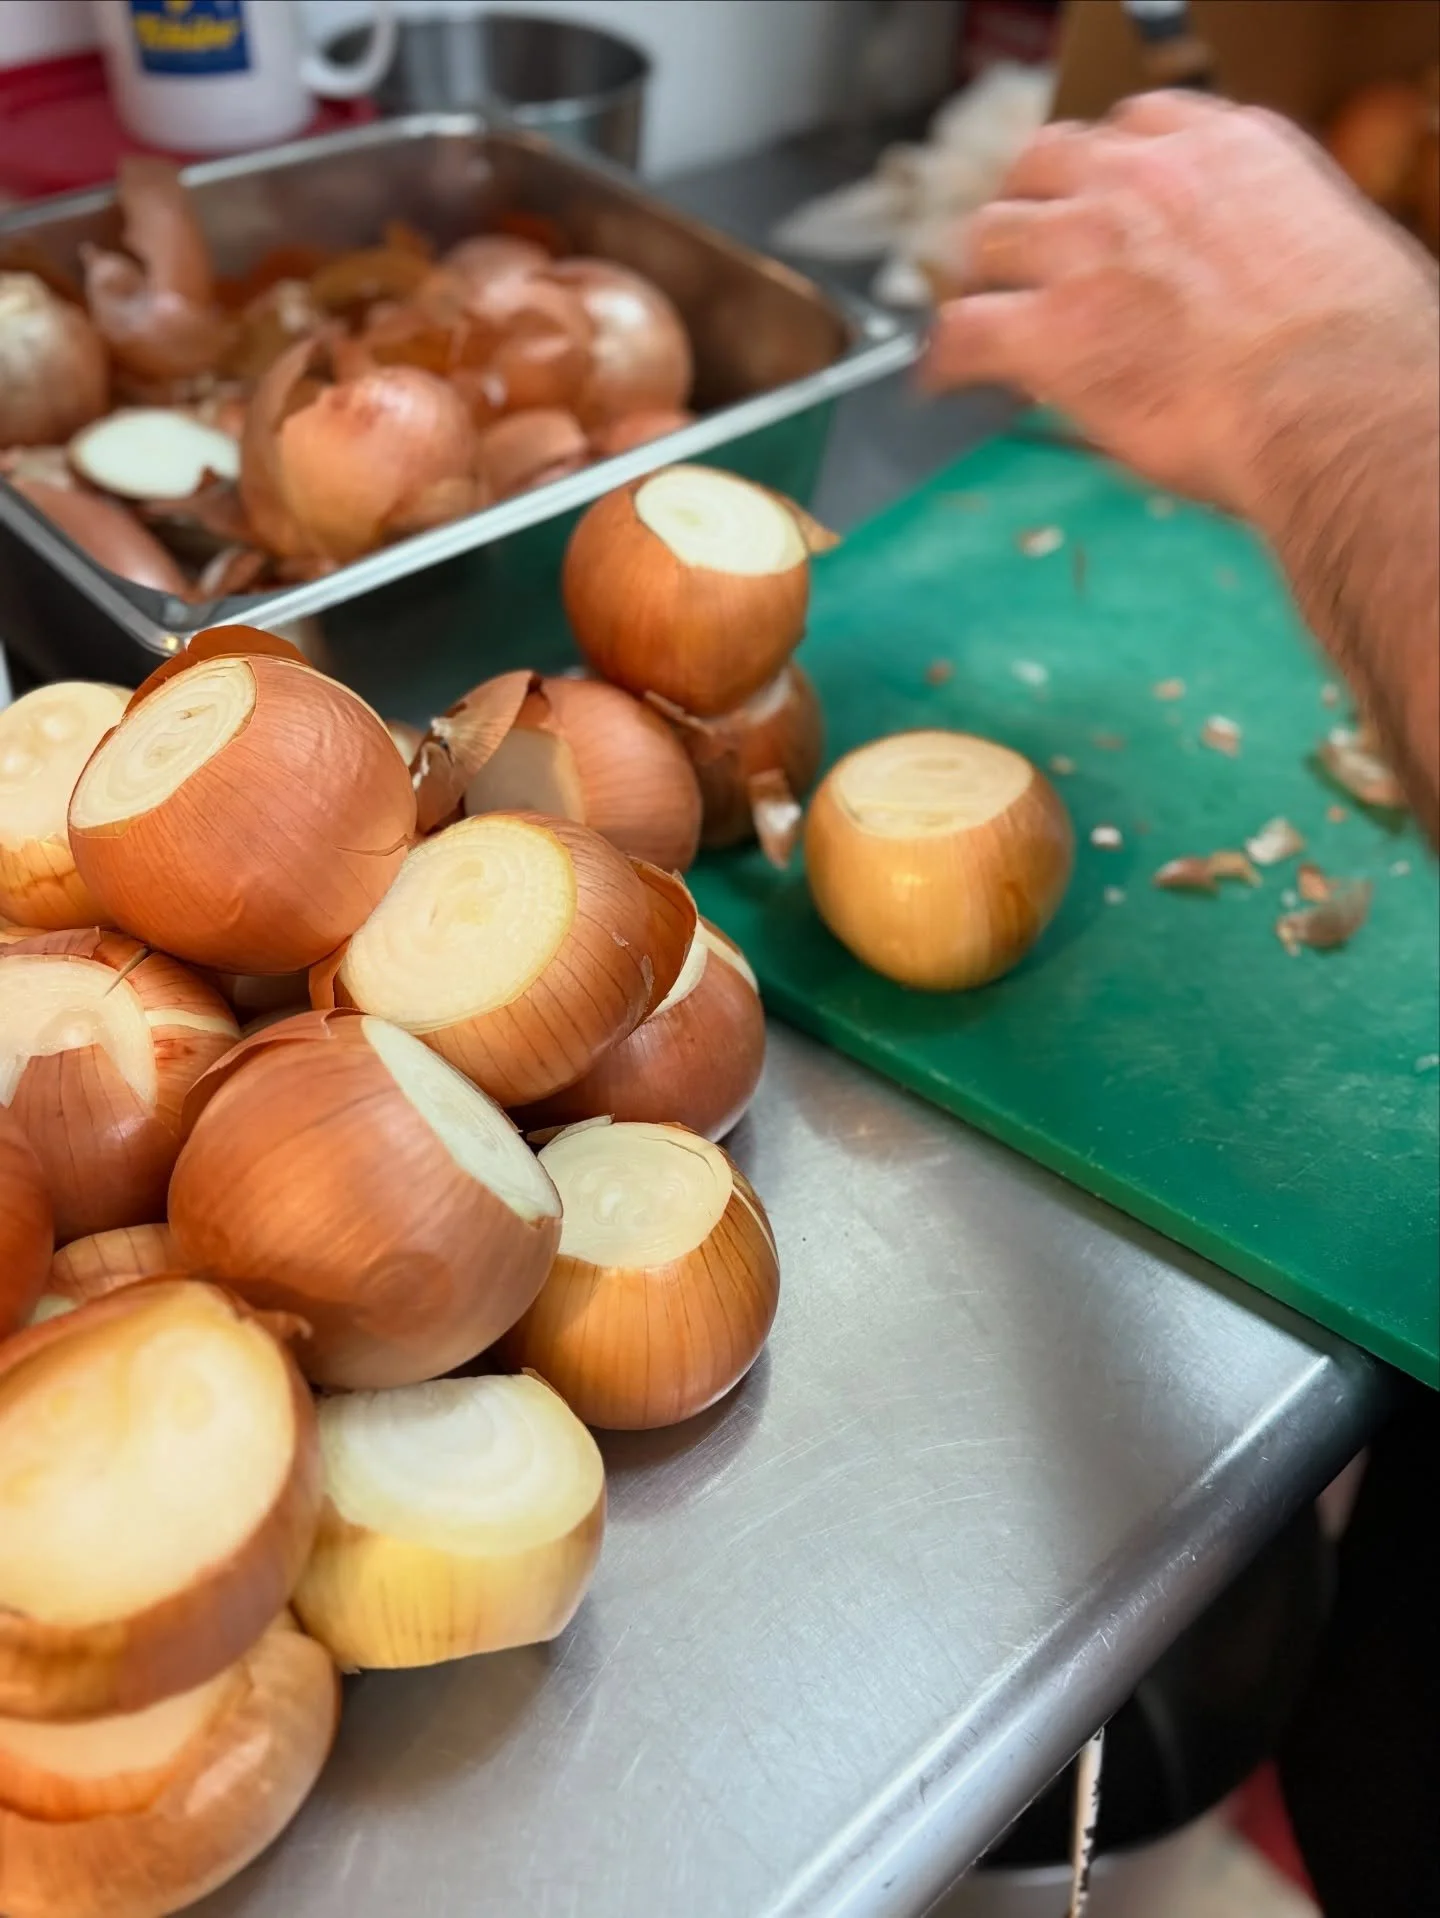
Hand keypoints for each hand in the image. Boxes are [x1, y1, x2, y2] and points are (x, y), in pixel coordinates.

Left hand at [922, 92, 1438, 516]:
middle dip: (1033, 209)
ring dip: (986, 274)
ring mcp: (1084, 250)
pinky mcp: (1046, 331)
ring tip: (984, 311)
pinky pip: (961, 331)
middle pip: (1047, 166)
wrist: (1333, 399)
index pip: (1134, 130)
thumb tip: (1257, 292)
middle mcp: (1142, 180)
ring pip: (993, 236)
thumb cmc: (1357, 351)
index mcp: (1223, 148)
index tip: (1100, 210)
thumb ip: (1267, 247)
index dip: (1105, 177)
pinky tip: (942, 381)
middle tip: (1027, 258)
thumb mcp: (1330, 250)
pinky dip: (944, 359)